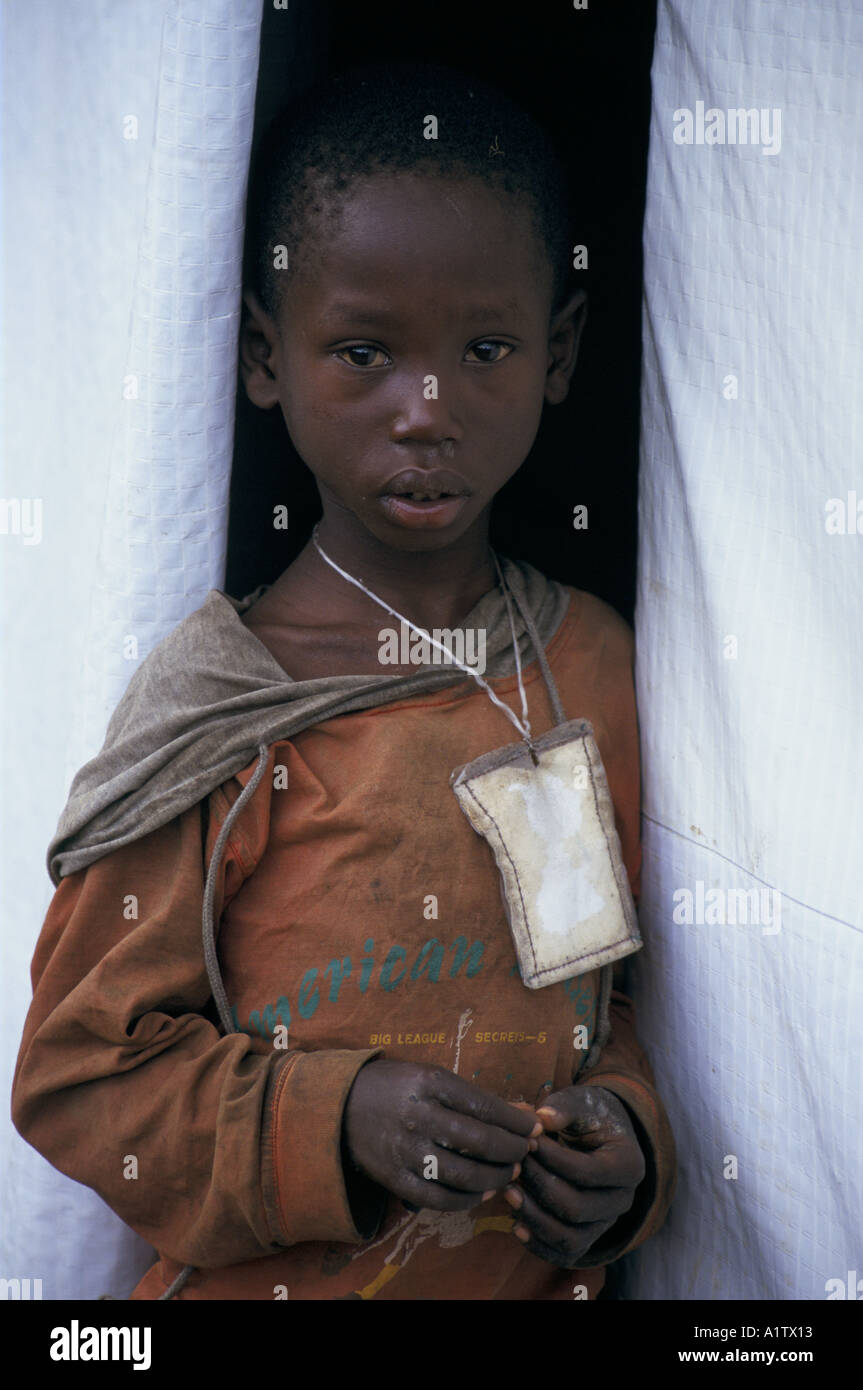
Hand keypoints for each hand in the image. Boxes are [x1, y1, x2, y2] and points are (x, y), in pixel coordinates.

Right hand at [343, 1059, 541, 1211]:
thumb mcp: (430, 1076)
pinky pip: (438, 1198)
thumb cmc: (396, 1087)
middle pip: (480, 1143)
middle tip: (526, 1153)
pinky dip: (466, 1199)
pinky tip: (480, 1192)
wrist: (339, 1106)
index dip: (516, 1122)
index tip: (533, 1127)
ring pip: (464, 1174)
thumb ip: (471, 1096)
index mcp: (430, 1084)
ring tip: (509, 1174)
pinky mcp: (394, 1178)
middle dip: (512, 1151)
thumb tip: (520, 1111)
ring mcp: (405, 1150)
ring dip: (495, 1178)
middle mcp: (419, 1116)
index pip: (486, 1108)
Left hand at [503, 1085, 644, 1266]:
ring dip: (534, 1218)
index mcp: (629, 1165)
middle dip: (539, 1186)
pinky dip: (539, 1244)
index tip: (527, 1141)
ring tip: (508, 1192)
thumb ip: (562, 1108)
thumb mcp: (579, 1101)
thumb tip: (541, 1118)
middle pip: (577, 1208)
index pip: (587, 1172)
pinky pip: (564, 1254)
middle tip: (513, 1165)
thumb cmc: (587, 1115)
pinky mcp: (588, 1236)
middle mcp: (623, 1200)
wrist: (597, 1134)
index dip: (553, 1159)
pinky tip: (515, 1223)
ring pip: (570, 1238)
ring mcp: (606, 1222)